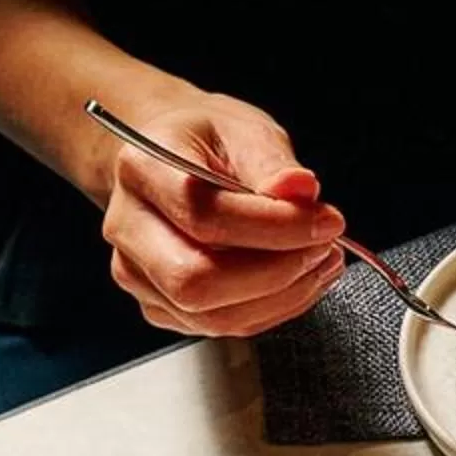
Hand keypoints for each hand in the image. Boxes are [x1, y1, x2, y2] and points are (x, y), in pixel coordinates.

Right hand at [98, 92, 345, 337]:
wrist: (169, 160)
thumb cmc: (204, 142)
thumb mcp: (243, 128)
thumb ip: (271, 162)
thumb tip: (300, 191)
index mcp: (142, 169)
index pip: (203, 215)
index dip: (274, 227)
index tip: (326, 221)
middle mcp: (129, 228)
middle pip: (197, 281)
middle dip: (276, 274)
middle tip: (323, 247)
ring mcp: (139, 275)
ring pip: (212, 316)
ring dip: (282, 297)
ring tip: (320, 262)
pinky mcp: (160, 307)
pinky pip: (221, 326)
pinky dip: (271, 309)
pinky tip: (299, 279)